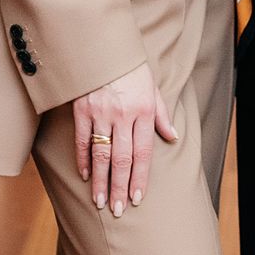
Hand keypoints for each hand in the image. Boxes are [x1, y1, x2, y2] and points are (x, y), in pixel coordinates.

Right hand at [72, 62, 178, 215]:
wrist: (103, 45)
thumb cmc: (130, 67)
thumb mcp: (152, 87)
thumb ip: (161, 114)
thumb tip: (173, 137)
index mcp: (143, 111)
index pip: (143, 152)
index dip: (140, 177)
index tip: (137, 198)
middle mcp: (123, 115)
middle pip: (123, 159)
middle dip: (120, 187)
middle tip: (118, 210)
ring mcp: (101, 113)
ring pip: (102, 154)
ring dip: (101, 180)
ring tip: (101, 202)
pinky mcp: (81, 109)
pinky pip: (82, 139)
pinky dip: (84, 159)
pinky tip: (86, 175)